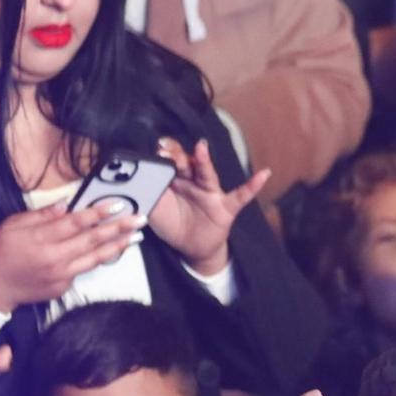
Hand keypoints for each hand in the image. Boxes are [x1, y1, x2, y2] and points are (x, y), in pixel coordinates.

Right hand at [0, 205, 142, 313]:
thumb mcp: (12, 225)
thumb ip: (42, 215)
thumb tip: (68, 203)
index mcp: (40, 239)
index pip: (76, 223)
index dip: (98, 214)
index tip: (117, 205)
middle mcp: (54, 258)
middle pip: (92, 240)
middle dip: (119, 229)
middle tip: (140, 220)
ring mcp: (61, 275)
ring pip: (96, 258)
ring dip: (118, 246)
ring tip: (137, 237)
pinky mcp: (63, 288)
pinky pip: (84, 270)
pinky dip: (100, 259)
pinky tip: (114, 250)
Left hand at [147, 138, 269, 277]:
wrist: (192, 248)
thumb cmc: (174, 225)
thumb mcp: (155, 210)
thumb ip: (147, 193)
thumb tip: (131, 180)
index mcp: (175, 182)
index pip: (168, 164)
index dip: (162, 156)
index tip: (153, 149)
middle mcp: (193, 183)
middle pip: (186, 164)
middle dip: (176, 155)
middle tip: (165, 147)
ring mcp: (211, 194)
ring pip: (207, 174)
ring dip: (203, 161)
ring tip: (201, 147)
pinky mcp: (226, 207)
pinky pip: (241, 196)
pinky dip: (253, 185)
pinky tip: (264, 174)